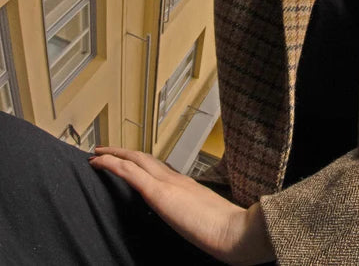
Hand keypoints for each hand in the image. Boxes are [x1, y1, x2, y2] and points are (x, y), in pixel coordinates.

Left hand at [89, 147, 272, 264]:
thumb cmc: (227, 232)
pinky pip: (130, 172)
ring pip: (135, 160)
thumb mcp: (206, 221)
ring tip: (97, 155)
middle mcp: (177, 179)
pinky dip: (113, 164)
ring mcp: (168, 183)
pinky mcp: (160, 192)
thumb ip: (193, 217)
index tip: (127, 163)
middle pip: (144, 159)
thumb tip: (188, 223)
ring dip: (114, 155)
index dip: (140, 164)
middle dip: (123, 153)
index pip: (158, 169)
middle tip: (105, 151)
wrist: (236, 231)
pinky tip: (99, 163)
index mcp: (187, 186)